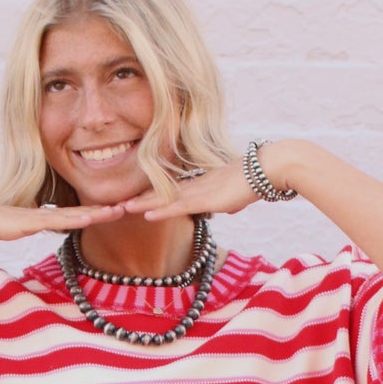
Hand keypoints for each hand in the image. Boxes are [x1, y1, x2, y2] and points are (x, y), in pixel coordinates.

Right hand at [0, 196, 126, 248]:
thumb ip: (10, 230)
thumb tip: (18, 230)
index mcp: (30, 217)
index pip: (65, 216)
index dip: (88, 214)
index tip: (109, 213)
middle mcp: (33, 214)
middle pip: (74, 211)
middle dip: (100, 210)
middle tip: (127, 206)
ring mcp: (27, 216)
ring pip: (68, 214)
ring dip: (94, 213)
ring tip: (118, 211)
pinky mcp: (20, 222)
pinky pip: (51, 221)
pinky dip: (71, 220)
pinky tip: (88, 219)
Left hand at [118, 163, 259, 222]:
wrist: (266, 169)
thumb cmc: (254, 180)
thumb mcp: (235, 196)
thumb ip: (227, 201)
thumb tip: (229, 206)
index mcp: (198, 184)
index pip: (169, 190)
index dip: (150, 195)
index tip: (132, 199)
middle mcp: (194, 186)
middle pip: (160, 193)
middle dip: (139, 198)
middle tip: (117, 202)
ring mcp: (198, 192)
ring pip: (164, 199)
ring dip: (142, 204)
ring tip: (122, 208)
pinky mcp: (204, 199)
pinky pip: (177, 206)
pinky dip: (161, 211)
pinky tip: (146, 214)